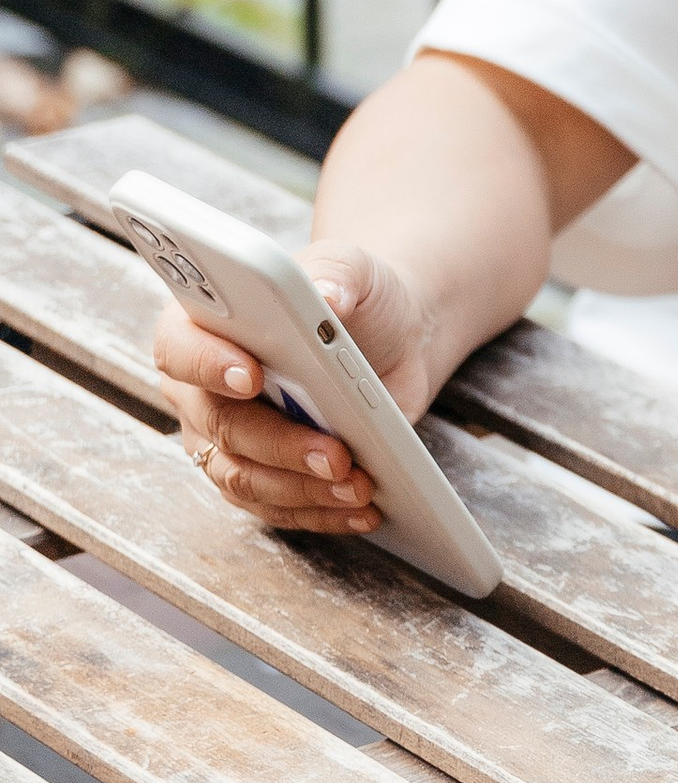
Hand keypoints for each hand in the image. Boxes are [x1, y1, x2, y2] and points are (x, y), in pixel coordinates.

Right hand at [152, 245, 435, 540]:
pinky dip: (321, 512)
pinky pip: (277, 509)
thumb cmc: (356, 298)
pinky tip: (362, 509)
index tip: (252, 376)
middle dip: (281, 444)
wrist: (391, 341)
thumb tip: (329, 296)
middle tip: (336, 454)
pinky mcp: (260, 478)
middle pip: (221, 426)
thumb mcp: (354, 270)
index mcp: (200, 325)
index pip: (181, 347)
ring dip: (303, 488)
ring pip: (244, 479)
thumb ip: (337, 273)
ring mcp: (225, 441)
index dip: (209, 364)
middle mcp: (199, 389)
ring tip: (358, 485)